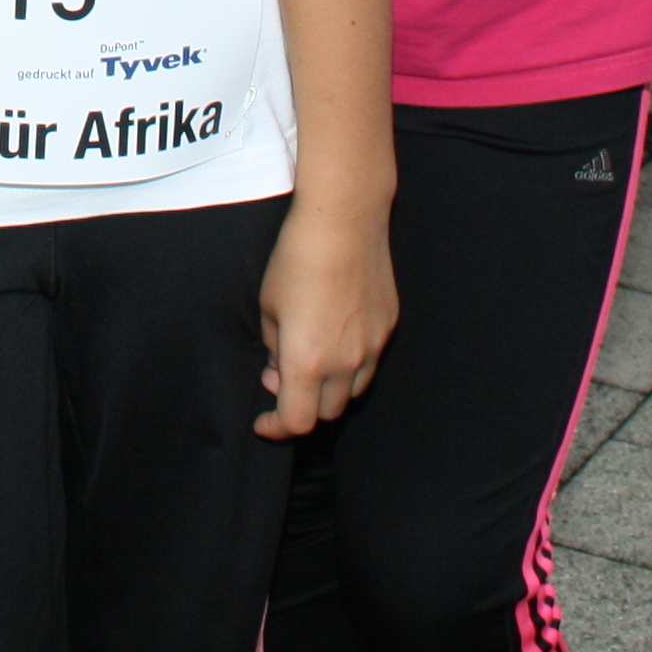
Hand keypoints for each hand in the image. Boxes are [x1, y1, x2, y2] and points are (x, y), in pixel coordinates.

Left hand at [255, 192, 395, 439]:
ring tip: (310, 358)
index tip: (263, 423)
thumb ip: (275, 350)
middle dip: (302, 406)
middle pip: (327, 413)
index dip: (276, 429)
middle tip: (280, 379)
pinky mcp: (388, 328)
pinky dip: (349, 364)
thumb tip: (279, 373)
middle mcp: (345, 363)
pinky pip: (369, 362)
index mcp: (308, 363)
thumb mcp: (268, 308)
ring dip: (329, 389)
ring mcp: (372, 347)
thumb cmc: (296, 261)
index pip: (297, 422)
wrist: (344, 222)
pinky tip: (334, 334)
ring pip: (352, 391)